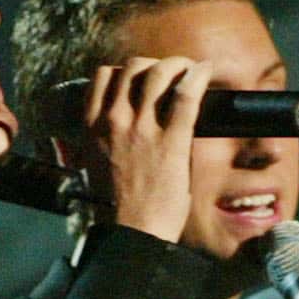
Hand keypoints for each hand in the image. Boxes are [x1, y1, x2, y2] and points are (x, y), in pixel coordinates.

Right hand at [81, 56, 212, 243]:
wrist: (133, 234)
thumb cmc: (120, 206)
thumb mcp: (100, 164)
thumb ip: (109, 138)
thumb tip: (128, 126)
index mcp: (92, 127)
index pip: (104, 76)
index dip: (126, 71)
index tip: (143, 78)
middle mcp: (114, 121)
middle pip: (132, 67)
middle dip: (154, 65)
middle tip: (172, 75)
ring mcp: (142, 129)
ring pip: (157, 73)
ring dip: (177, 65)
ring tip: (191, 71)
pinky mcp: (171, 141)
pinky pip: (186, 96)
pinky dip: (198, 76)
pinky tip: (205, 72)